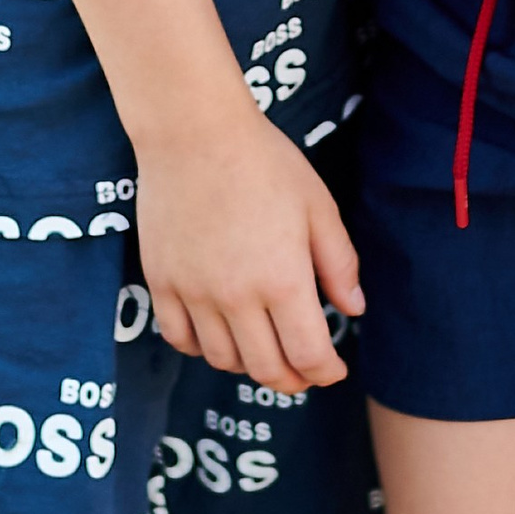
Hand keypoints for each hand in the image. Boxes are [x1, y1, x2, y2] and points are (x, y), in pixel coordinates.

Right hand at [134, 111, 361, 393]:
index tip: (334, 370)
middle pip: (266, 369)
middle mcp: (237, 297)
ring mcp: (194, 293)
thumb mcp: (318, 207)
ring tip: (264, 350)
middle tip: (304, 373)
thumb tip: (353, 310)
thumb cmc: (264, 162)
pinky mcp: (162, 282)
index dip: (326, 373)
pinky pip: (181, 338)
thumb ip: (339, 264)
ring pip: (223, 360)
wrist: (194, 133)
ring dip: (249, 366)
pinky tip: (219, 334)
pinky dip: (203, 348)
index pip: (308, 356)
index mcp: (284, 280)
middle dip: (292, 380)